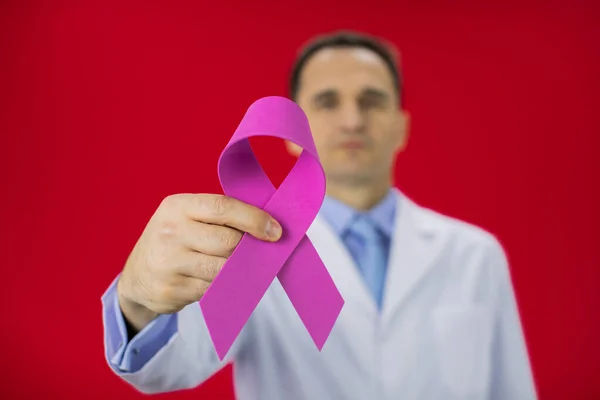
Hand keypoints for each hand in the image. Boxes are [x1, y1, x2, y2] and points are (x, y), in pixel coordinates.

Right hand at [116, 193, 281, 331]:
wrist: (136, 275)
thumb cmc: (174, 239)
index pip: (223, 208)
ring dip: (237, 270)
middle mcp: (170, 232)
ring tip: (236, 266)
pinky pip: (213, 289)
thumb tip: (267, 227)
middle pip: (228, 242)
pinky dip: (222, 285)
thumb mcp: (186, 217)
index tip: (276, 231)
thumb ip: (220, 218)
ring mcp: (169, 263)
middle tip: (255, 252)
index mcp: (177, 206)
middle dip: (247, 249)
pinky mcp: (171, 290)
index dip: (254, 219)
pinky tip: (217, 279)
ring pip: (223, 268)